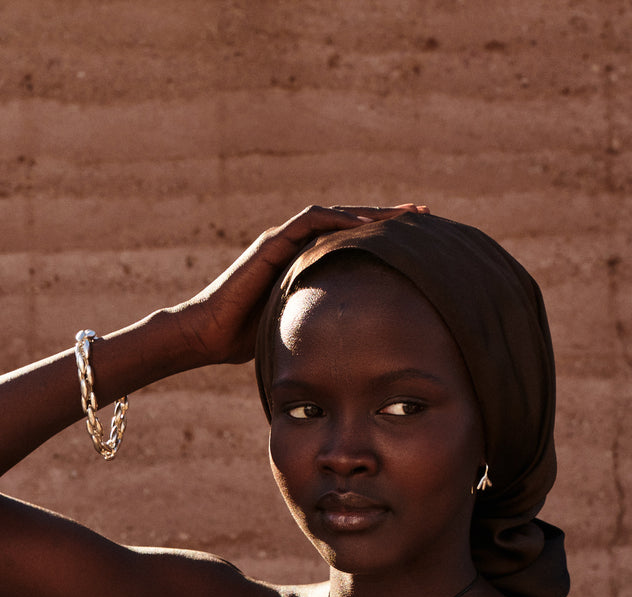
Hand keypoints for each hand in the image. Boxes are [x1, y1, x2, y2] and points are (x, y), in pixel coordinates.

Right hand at [171, 203, 428, 366]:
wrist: (208, 336)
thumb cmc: (247, 339)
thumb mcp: (298, 328)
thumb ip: (322, 323)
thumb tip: (357, 347)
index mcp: (303, 263)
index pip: (349, 242)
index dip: (382, 239)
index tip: (415, 240)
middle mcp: (295, 246)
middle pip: (348, 222)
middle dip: (386, 217)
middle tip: (423, 215)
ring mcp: (282, 241)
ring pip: (334, 215)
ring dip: (369, 213)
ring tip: (403, 214)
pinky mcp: (271, 244)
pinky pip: (309, 223)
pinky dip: (337, 220)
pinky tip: (364, 224)